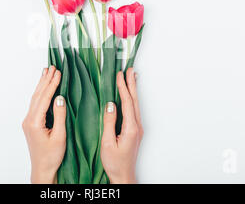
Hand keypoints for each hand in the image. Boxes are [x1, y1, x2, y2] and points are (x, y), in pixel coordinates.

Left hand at [22, 66, 65, 183]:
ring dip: (42, 84)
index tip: (58, 73)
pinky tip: (43, 88)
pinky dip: (41, 93)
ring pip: (35, 98)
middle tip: (53, 67)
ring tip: (47, 72)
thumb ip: (60, 116)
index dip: (52, 85)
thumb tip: (60, 98)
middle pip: (37, 95)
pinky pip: (36, 103)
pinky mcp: (31, 123)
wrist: (42, 168)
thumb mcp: (60, 136)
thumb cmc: (52, 156)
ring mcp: (28, 121)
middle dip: (46, 80)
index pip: (44, 98)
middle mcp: (28, 120)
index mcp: (34, 122)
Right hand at [101, 68, 142, 183]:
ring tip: (131, 77)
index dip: (123, 87)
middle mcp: (137, 126)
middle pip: (134, 100)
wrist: (123, 175)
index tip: (119, 75)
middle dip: (131, 84)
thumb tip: (110, 105)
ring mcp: (137, 128)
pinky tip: (130, 95)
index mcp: (130, 128)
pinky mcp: (135, 131)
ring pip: (135, 104)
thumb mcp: (107, 142)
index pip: (127, 102)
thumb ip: (109, 122)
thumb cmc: (114, 163)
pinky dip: (132, 99)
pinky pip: (134, 110)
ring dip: (133, 90)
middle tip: (129, 70)